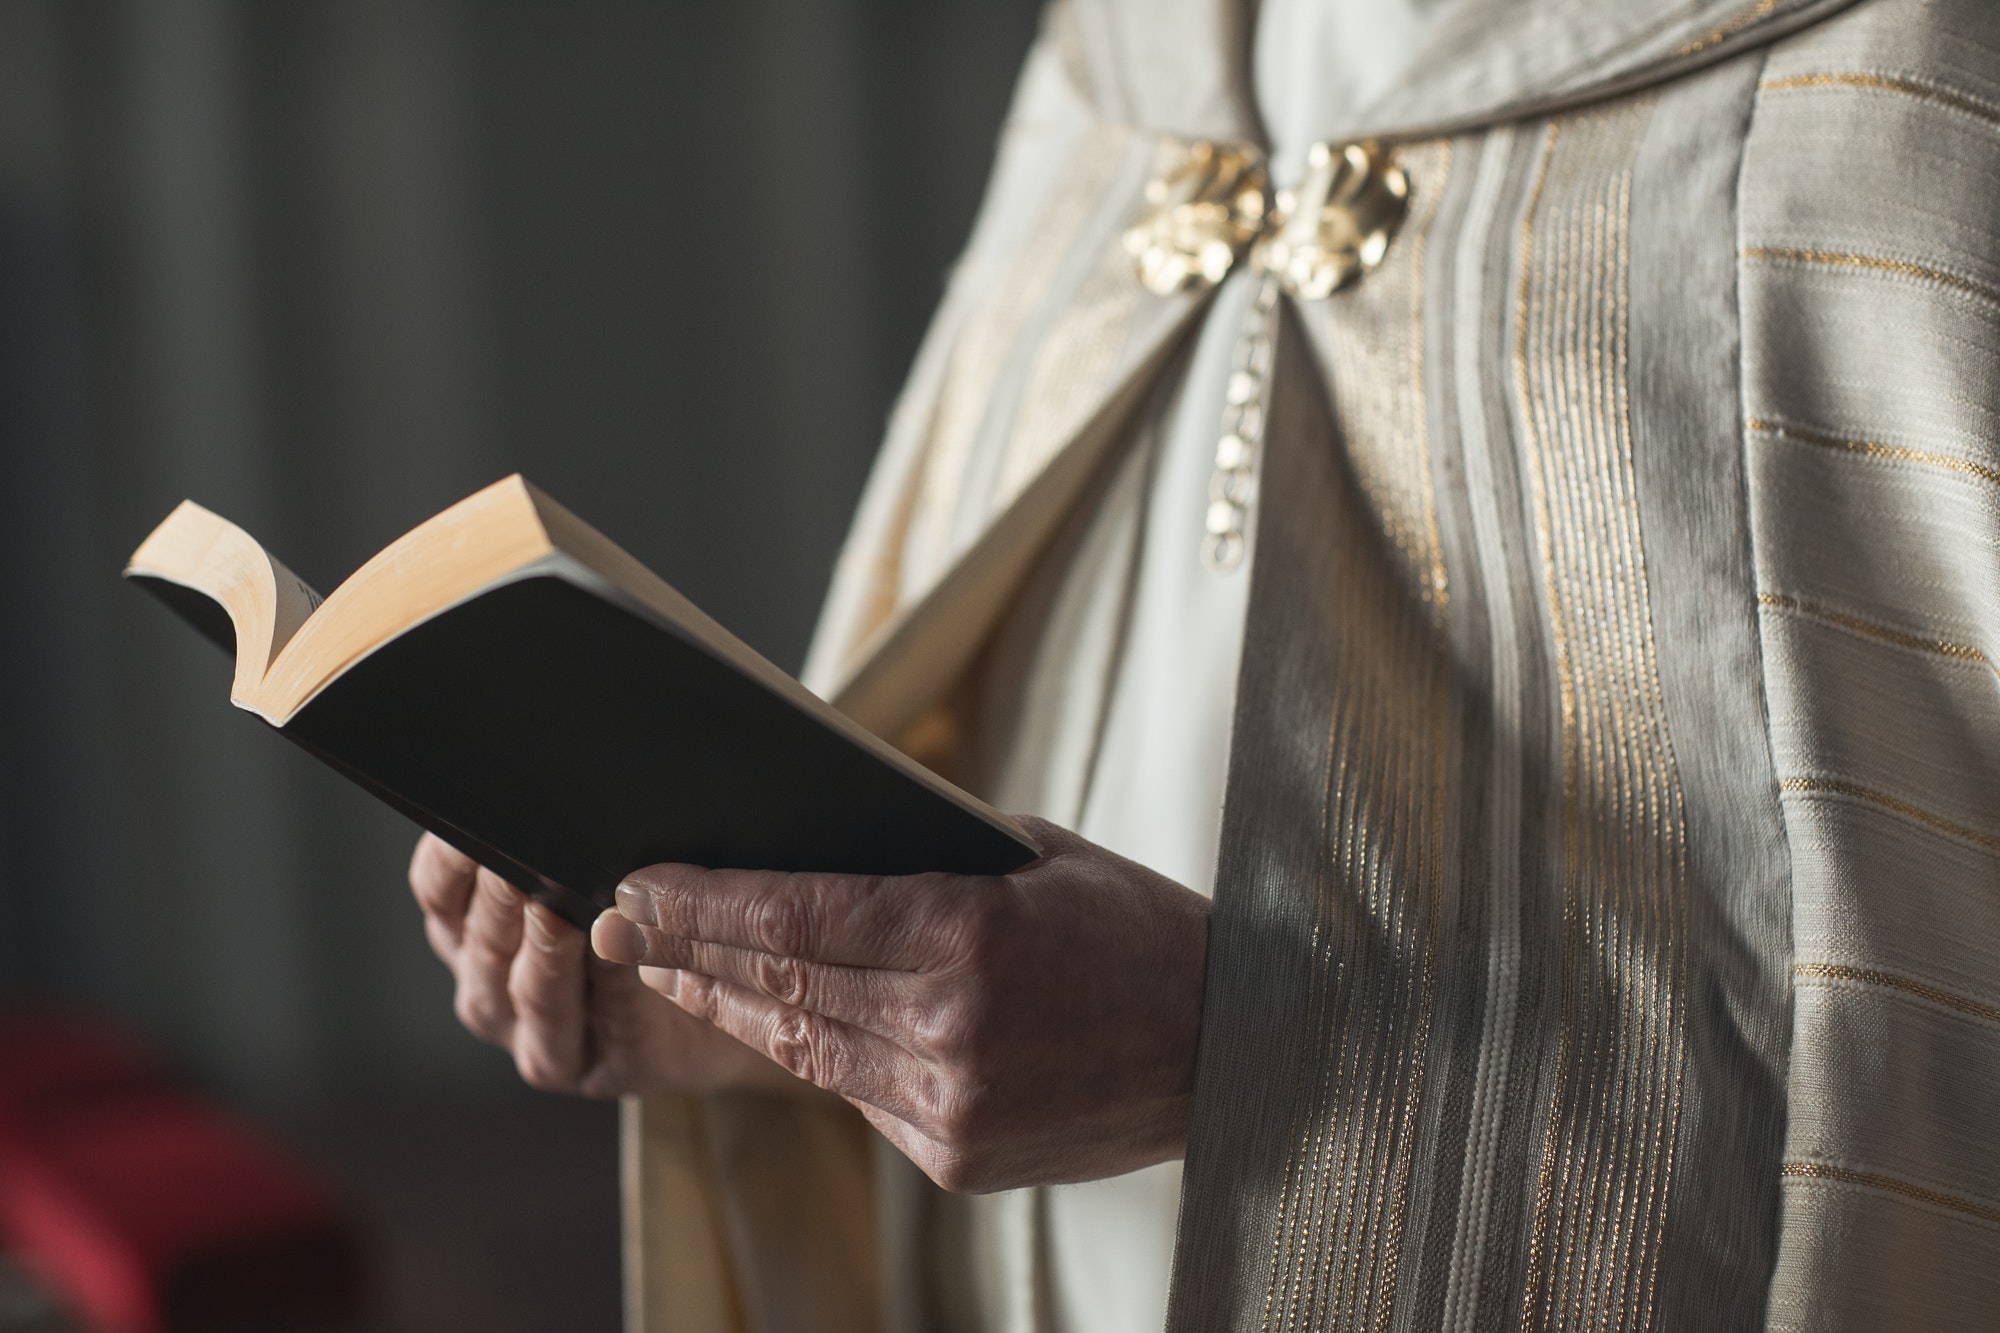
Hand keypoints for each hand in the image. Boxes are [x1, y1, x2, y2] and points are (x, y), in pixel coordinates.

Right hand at [408, 833, 802, 1097]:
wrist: (729, 988)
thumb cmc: (660, 905)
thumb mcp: (612, 860)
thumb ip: (579, 836)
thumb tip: (571, 786)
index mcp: (475, 921)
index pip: (439, 885)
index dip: (452, 856)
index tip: (474, 820)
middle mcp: (489, 979)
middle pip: (478, 935)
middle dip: (501, 894)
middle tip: (521, 855)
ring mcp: (529, 1031)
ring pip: (519, 989)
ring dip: (541, 949)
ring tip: (559, 909)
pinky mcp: (581, 1066)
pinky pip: (580, 1030)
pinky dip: (603, 992)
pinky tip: (625, 958)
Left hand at [590, 818, 1209, 1192]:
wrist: (1226, 1051)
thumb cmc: (1133, 931)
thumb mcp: (1036, 857)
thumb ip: (926, 855)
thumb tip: (809, 850)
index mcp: (971, 934)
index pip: (798, 915)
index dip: (703, 902)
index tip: (636, 883)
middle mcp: (951, 1026)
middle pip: (779, 983)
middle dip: (686, 952)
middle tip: (614, 926)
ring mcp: (951, 1103)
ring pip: (802, 1049)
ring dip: (727, 1007)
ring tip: (669, 973)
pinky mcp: (956, 1157)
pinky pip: (856, 1095)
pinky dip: (810, 1052)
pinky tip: (768, 1019)